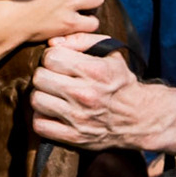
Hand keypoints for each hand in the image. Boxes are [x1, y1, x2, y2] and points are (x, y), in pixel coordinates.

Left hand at [29, 33, 154, 149]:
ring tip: (52, 94)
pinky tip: (51, 112)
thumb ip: (82, 40)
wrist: (138, 117)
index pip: (51, 57)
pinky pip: (40, 125)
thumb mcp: (111, 53)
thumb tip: (52, 42)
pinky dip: (41, 117)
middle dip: (44, 74)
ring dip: (41, 95)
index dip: (52, 56)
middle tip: (53, 78)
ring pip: (36, 100)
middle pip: (40, 77)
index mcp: (94, 71)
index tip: (58, 62)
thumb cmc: (120, 81)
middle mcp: (85, 94)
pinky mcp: (74, 137)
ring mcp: (79, 117)